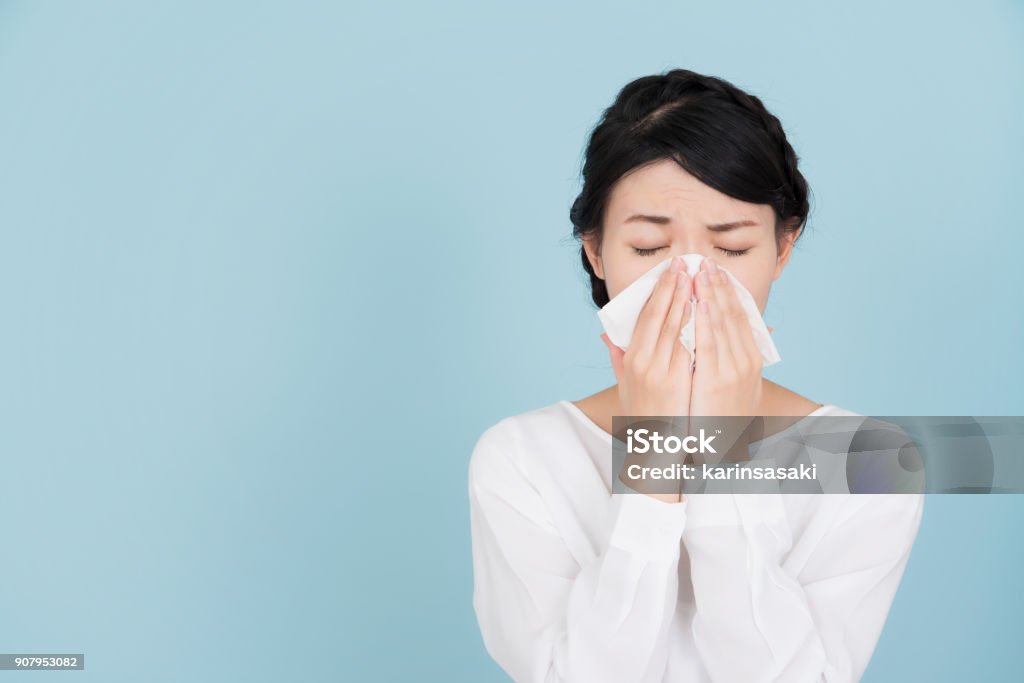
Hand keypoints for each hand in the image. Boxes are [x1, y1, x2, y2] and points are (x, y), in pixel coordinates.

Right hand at [602, 256, 693, 503]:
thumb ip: (618, 359)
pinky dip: (703, 324)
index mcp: (633, 360)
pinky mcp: (681, 382)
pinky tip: (710, 307)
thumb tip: (608, 337)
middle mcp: (645, 363)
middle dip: (676, 286)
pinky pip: (695, 345)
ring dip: (691, 297)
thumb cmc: (644, 418)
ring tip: (701, 276)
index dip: (660, 291)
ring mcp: (664, 371)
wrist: (657, 450)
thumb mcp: (625, 388)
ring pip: (680, 325)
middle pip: (664, 314)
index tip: (671, 271)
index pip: (648, 316)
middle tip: (687, 263)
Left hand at [689, 257, 762, 417]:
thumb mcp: (737, 388)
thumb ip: (734, 360)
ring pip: (722, 323)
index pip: (740, 317)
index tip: (718, 271)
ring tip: (702, 271)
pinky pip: (709, 343)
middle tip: (707, 261)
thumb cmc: (722, 418)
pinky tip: (701, 301)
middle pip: (733, 315)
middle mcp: (746, 362)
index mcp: (750, 360)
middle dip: (720, 286)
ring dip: (712, 294)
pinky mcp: (717, 380)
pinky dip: (706, 320)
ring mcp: (733, 370)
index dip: (729, 292)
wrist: (719, 451)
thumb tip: (741, 337)